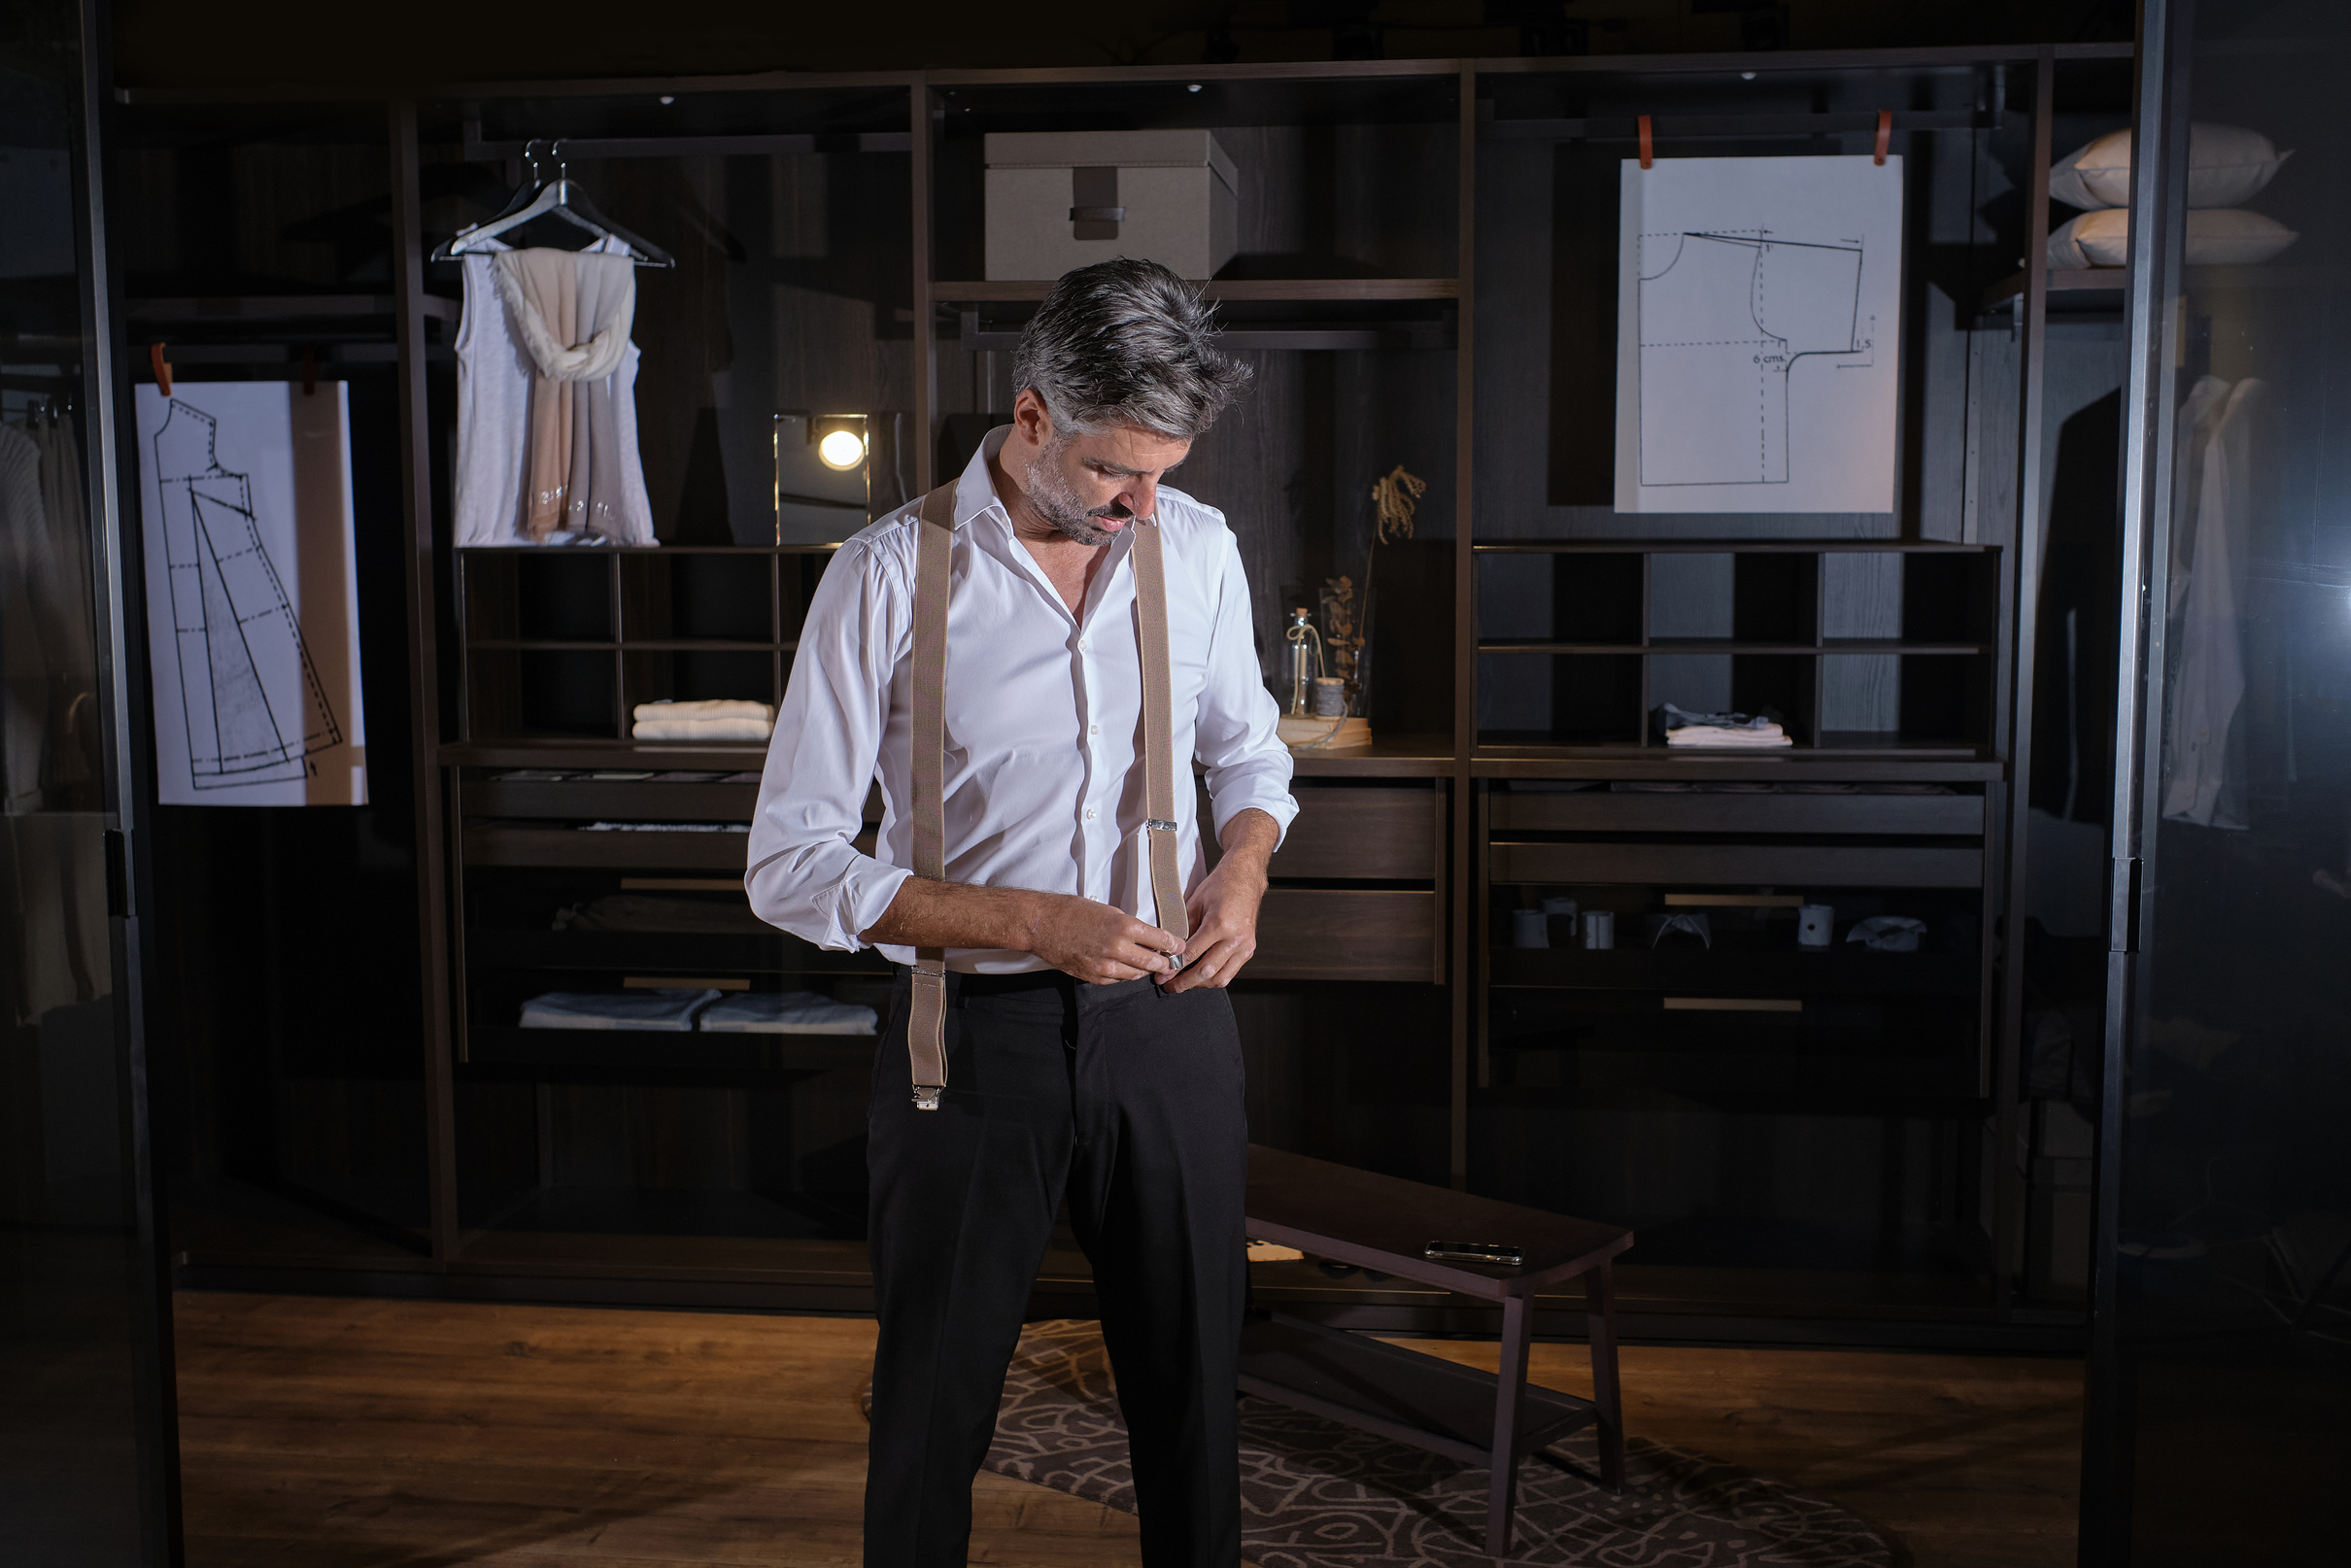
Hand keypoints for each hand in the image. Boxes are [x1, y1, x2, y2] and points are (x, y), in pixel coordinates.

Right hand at [1029, 893, 1185, 984]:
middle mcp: (1118, 948)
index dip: (1175, 945)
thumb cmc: (1075, 912)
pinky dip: (1127, 975)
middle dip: (1165, 962)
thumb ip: (1131, 927)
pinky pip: (1119, 980)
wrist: (1044, 924)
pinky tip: (1127, 967)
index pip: (1162, 940)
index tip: (1180, 947)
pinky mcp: (1095, 976)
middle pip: (1154, 962)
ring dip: (1146, 970)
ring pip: (1138, 975)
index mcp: (1125, 926)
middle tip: (1170, 960)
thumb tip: (1151, 938)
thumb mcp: (1110, 911)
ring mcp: (1106, 965)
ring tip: (1149, 964)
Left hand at [1163, 854, 1266, 991]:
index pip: (1192, 954)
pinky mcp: (1249, 949)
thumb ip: (1182, 927)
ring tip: (1185, 983)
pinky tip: (1202, 976)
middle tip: (1170, 986)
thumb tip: (1167, 948)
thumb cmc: (1222, 885)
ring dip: (1200, 984)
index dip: (1175, 967)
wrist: (1245, 877)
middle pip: (1206, 971)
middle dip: (1185, 982)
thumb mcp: (1195, 902)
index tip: (1163, 974)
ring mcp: (1245, 945)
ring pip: (1221, 977)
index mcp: (1220, 924)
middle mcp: (1236, 938)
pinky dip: (1215, 977)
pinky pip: (1231, 972)